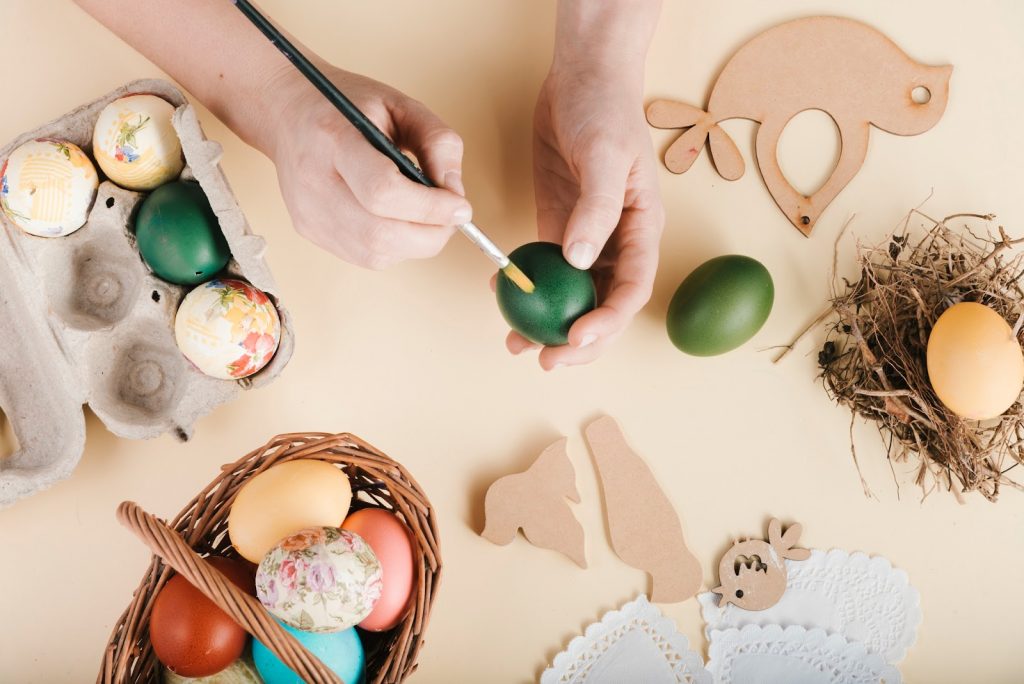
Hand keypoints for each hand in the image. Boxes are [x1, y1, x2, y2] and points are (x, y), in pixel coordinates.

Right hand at [257, 65, 471, 269]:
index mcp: (333, 139)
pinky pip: (366, 256)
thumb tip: (455, 195)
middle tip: (451, 216)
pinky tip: (396, 218)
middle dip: (430, 233)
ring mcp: (308, 213)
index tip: (461, 207)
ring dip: (415, 242)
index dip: (431, 208)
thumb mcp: (401, 105)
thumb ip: (438, 142)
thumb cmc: (346, 105)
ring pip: (376, 253)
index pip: (383, 192)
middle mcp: (313, 182)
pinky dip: (395, 244)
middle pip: (380, 234)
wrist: (288, 113)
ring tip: (424, 214)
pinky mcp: (309, 231)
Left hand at [508, 63, 663, 368]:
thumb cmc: (605, 111)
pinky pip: (544, 269)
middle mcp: (617, 241)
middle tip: (544, 359)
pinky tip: (499, 296)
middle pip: (603, 305)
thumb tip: (579, 261)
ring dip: (548, 324)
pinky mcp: (558, 225)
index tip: (575, 340)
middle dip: (577, 341)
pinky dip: (526, 288)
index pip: (631, 289)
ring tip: (517, 343)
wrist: (583, 77)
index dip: (607, 321)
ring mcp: (586, 237)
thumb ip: (596, 210)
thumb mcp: (607, 157)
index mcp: (642, 229)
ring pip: (572, 296)